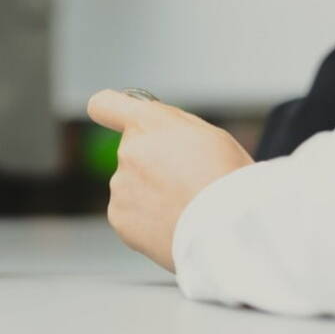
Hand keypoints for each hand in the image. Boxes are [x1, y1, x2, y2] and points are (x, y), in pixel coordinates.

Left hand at [86, 89, 252, 271]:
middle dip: (152, 164)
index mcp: (149, 123)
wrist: (228, 228)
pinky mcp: (118, 216)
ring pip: (132, 186)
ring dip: (152, 195)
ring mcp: (120, 185)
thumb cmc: (228, 181)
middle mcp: (127, 150)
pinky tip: (174, 225)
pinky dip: (147, 221)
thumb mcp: (210, 135)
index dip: (109, 111)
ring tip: (186, 209)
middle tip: (186, 182)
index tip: (116, 119)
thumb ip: (172, 126)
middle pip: (132, 152)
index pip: (105, 105)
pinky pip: (131, 214)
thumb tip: (155, 128)